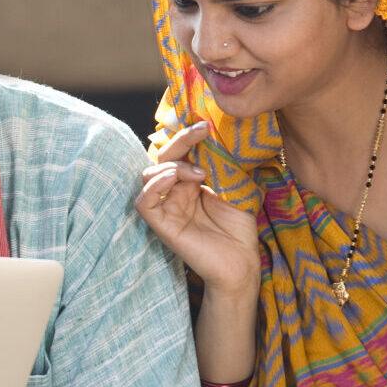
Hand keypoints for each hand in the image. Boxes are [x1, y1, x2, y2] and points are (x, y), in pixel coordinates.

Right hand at [138, 122, 258, 295]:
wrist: (241, 261)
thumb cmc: (239, 227)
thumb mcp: (236, 187)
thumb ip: (223, 164)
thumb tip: (223, 135)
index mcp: (190, 182)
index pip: (179, 153)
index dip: (188, 136)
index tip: (206, 125)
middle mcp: (174, 192)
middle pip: (162, 158)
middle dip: (180, 141)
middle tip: (201, 132)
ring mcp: (166, 208)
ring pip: (149, 176)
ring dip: (171, 165)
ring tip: (198, 173)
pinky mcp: (161, 225)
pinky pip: (145, 202)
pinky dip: (154, 186)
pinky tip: (173, 178)